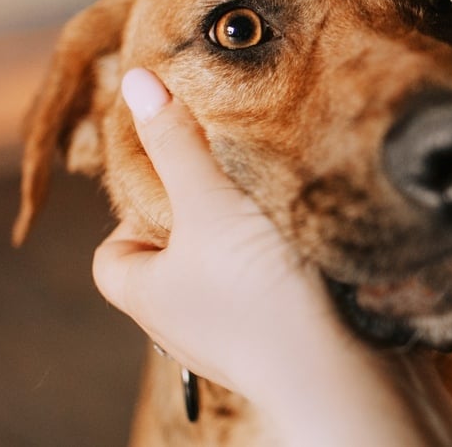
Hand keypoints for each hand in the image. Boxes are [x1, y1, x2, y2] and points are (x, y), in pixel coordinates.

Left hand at [92, 68, 451, 445]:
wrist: (339, 369)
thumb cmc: (259, 291)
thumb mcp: (210, 202)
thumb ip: (175, 144)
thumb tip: (135, 81)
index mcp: (146, 296)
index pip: (112, 252)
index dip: (130, 212)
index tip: (173, 177)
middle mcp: (182, 322)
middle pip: (172, 254)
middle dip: (196, 214)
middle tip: (226, 178)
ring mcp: (231, 335)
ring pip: (222, 269)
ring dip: (241, 235)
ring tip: (267, 200)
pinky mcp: (278, 337)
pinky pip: (263, 288)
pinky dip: (275, 260)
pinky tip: (301, 236)